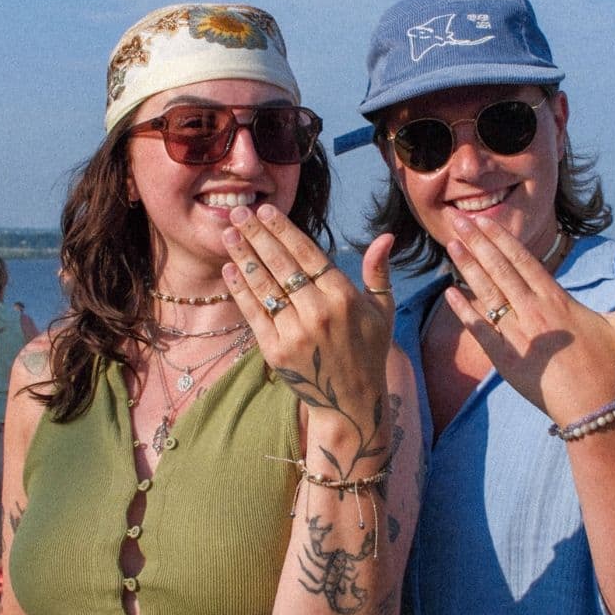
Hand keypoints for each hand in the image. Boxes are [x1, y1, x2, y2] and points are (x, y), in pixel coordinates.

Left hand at [224, 206, 397, 466]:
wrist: (351, 404)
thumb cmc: (368, 352)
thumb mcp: (382, 312)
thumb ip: (379, 273)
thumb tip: (386, 237)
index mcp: (344, 296)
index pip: (307, 254)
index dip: (283, 230)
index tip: (265, 210)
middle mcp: (319, 311)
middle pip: (281, 264)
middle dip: (257, 235)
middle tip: (238, 212)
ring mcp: (295, 332)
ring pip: (264, 286)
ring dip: (243, 256)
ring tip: (229, 234)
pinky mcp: (276, 351)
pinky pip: (253, 313)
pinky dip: (240, 290)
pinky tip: (230, 269)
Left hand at [443, 215, 614, 425]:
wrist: (596, 406)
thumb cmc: (610, 365)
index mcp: (559, 300)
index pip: (525, 261)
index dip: (502, 240)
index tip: (484, 222)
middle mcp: (536, 312)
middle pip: (501, 270)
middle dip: (478, 244)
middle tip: (457, 222)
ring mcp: (520, 334)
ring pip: (488, 294)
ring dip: (467, 269)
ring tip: (450, 246)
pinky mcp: (507, 358)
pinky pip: (481, 330)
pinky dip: (465, 311)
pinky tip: (449, 293)